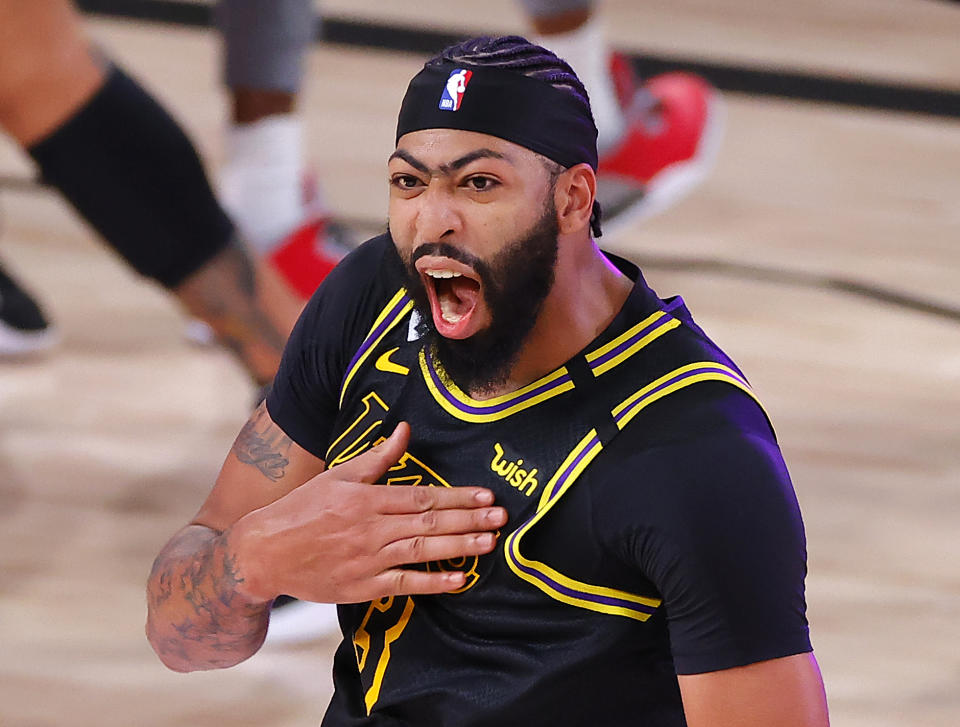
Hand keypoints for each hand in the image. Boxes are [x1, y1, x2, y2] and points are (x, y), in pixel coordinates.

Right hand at [228, 422, 506, 603]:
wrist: (264, 552)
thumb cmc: (303, 508)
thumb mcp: (339, 475)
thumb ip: (377, 457)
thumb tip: (405, 430)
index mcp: (367, 498)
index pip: (422, 495)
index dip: (457, 496)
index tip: (486, 495)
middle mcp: (371, 528)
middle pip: (429, 522)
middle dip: (469, 520)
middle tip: (501, 518)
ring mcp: (367, 559)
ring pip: (422, 551)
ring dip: (459, 547)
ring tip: (490, 544)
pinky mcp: (362, 587)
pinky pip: (404, 585)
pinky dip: (432, 582)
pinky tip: (459, 579)